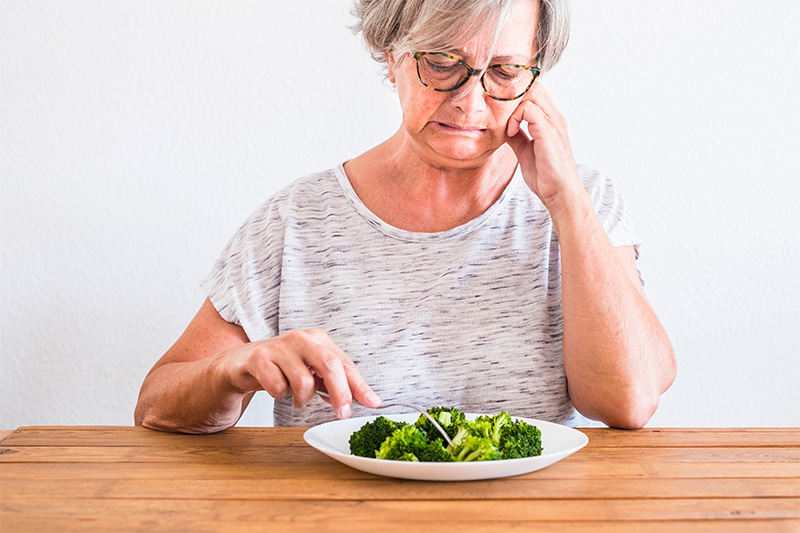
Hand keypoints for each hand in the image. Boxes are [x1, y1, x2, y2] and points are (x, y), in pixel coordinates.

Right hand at [224, 329, 380, 418]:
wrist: (241, 363)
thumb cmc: (283, 368)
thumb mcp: (313, 373)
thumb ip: (338, 384)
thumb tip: (370, 400)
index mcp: (319, 339)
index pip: (345, 363)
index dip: (359, 385)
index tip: (373, 403)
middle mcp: (301, 338)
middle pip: (329, 365)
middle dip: (340, 393)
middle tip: (343, 413)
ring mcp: (279, 346)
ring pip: (303, 382)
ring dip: (301, 398)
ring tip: (295, 395)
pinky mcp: (259, 358)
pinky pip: (277, 387)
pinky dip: (279, 395)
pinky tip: (274, 387)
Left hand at [505, 82, 581, 207]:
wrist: (560, 193)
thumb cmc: (546, 175)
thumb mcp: (525, 151)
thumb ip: (516, 136)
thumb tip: (501, 127)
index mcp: (550, 120)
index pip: (534, 90)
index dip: (515, 94)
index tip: (499, 109)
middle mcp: (554, 117)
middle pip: (534, 85)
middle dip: (512, 93)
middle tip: (498, 111)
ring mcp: (553, 122)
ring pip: (532, 92)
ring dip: (512, 104)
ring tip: (505, 124)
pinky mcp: (548, 132)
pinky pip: (529, 109)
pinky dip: (515, 117)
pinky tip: (510, 132)